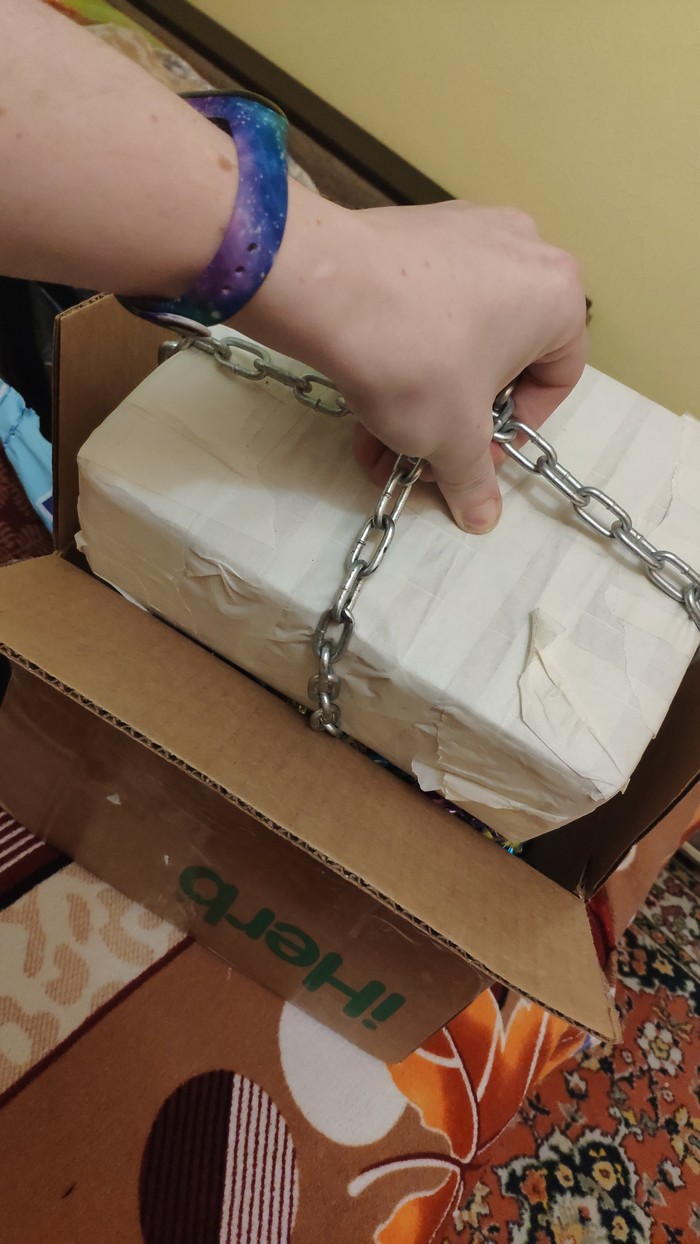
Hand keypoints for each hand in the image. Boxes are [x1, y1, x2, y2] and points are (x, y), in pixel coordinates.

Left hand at [241, 190, 586, 532]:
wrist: (324, 287)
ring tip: (379, 441)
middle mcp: (524, 249)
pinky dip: (404, 351)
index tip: (476, 456)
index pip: (557, 379)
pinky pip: (424, 303)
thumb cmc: (415, 360)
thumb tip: (482, 516)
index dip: (515, 430)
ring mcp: (467, 230)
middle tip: (423, 456)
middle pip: (501, 359)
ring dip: (422, 398)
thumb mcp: (453, 439)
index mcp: (557, 294)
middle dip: (456, 420)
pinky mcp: (416, 228)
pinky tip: (364, 393)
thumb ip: (474, 480)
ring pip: (457, 335)